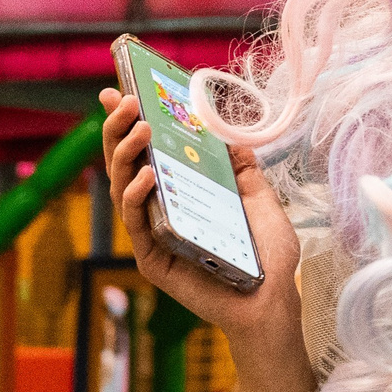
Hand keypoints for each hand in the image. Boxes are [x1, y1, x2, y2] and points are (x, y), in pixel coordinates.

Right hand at [97, 86, 302, 347]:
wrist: (273, 300)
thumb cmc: (267, 256)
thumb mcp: (259, 197)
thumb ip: (242, 168)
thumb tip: (230, 136)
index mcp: (180, 195)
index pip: (146, 154)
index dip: (129, 124)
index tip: (119, 91)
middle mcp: (160, 213)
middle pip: (126, 167)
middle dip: (119, 131)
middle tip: (124, 99)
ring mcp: (153, 236)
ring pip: (123, 191)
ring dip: (126, 156)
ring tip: (139, 128)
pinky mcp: (154, 260)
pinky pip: (137, 225)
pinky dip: (137, 198)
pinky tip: (146, 175)